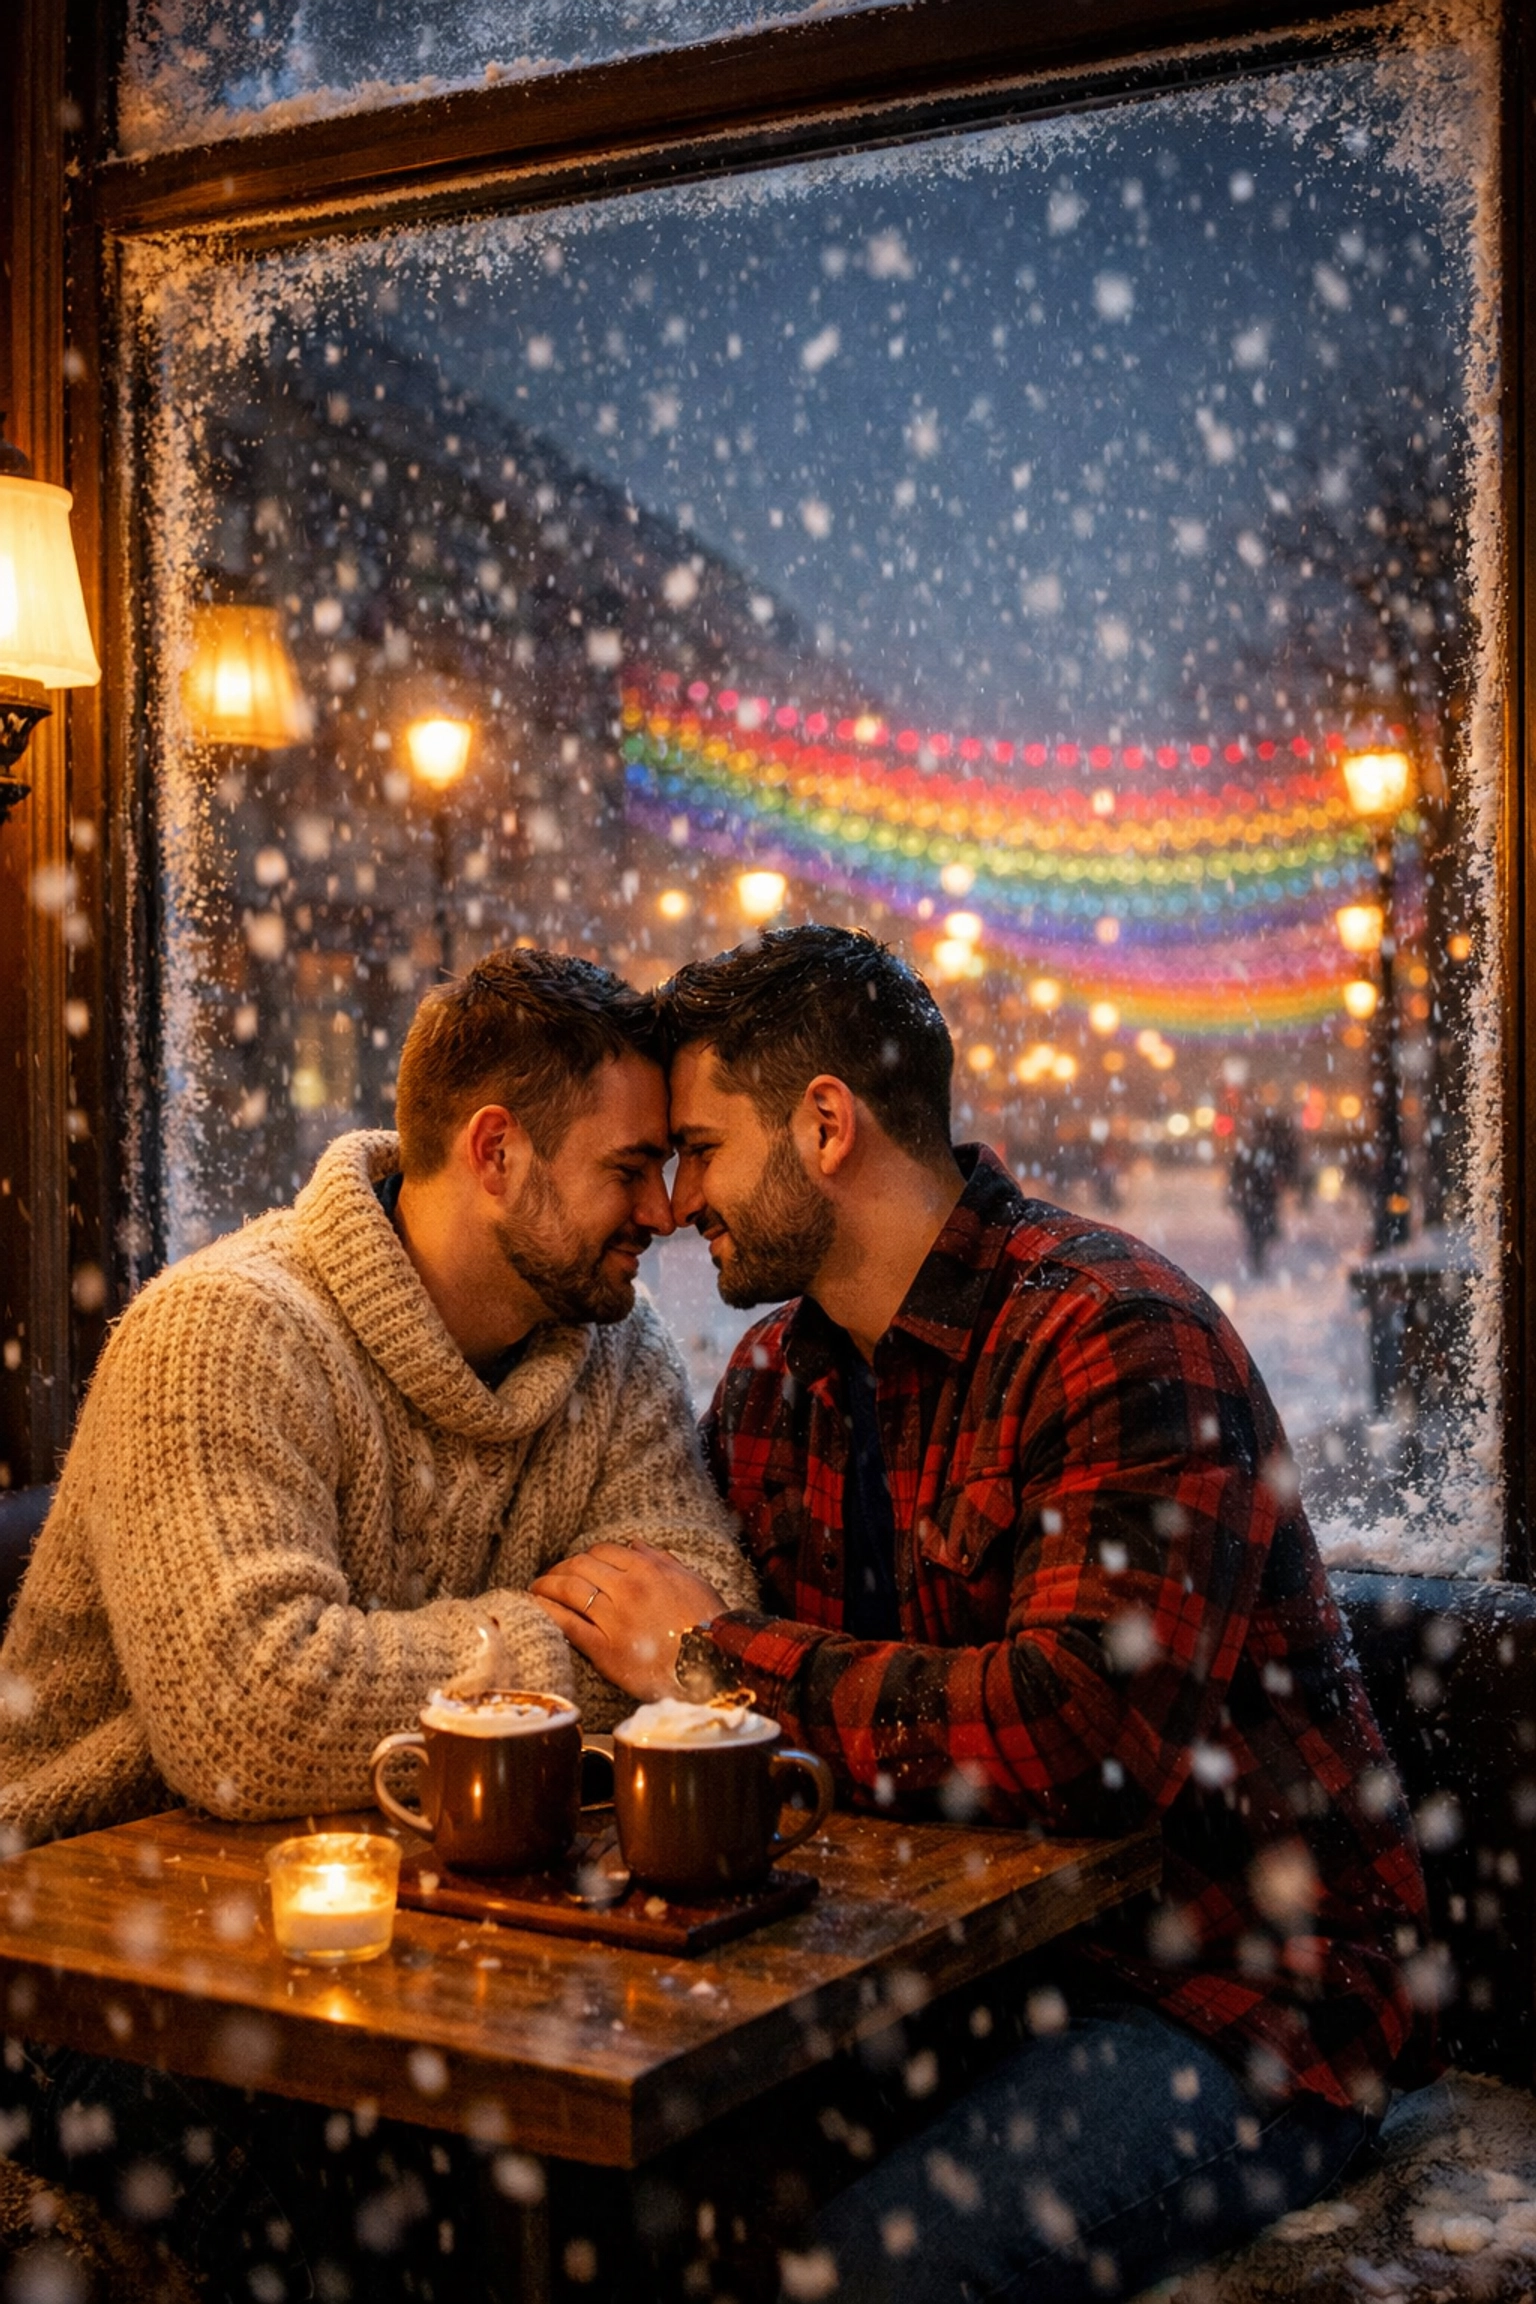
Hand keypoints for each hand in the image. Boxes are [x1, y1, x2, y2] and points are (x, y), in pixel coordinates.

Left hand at [530, 1538, 728, 1701]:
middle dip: (561, 1568)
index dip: (587, 1555)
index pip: (603, 1551)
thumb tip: (635, 1545)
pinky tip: (536, 1609)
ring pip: (569, 1590)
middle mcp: (627, 1589)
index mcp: (648, 1570)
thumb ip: (662, 1561)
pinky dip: (547, 1613)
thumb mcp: (692, 1582)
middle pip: (580, 1566)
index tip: (579, 1565)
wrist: (714, 1667)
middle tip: (551, 1576)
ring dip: (547, 1586)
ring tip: (536, 1589)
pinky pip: (568, 1624)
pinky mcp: (605, 1649)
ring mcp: (615, 1619)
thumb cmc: (708, 1625)